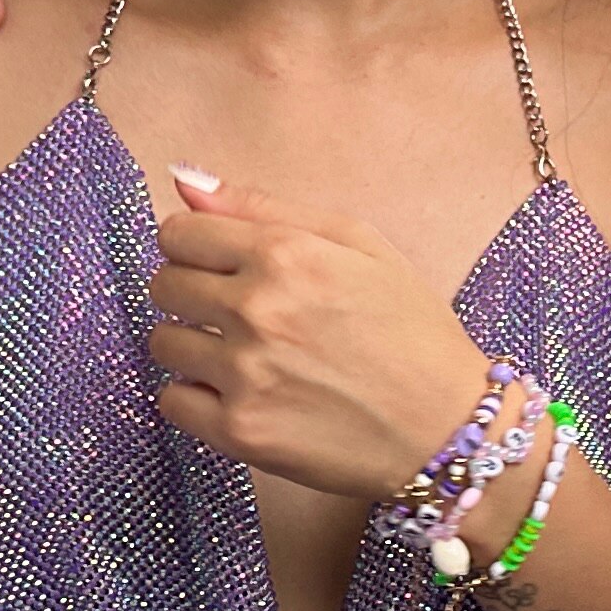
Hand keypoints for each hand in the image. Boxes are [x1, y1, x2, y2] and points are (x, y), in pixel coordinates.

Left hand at [148, 173, 499, 504]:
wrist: (447, 428)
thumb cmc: (412, 333)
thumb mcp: (361, 244)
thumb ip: (267, 207)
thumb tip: (185, 179)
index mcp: (285, 254)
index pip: (178, 232)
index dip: (195, 246)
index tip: (220, 265)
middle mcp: (257, 309)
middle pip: (163, 284)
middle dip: (192, 292)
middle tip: (239, 313)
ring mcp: (245, 373)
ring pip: (163, 342)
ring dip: (194, 345)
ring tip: (246, 357)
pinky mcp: (240, 431)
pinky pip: (172, 400)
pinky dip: (196, 398)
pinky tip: (242, 394)